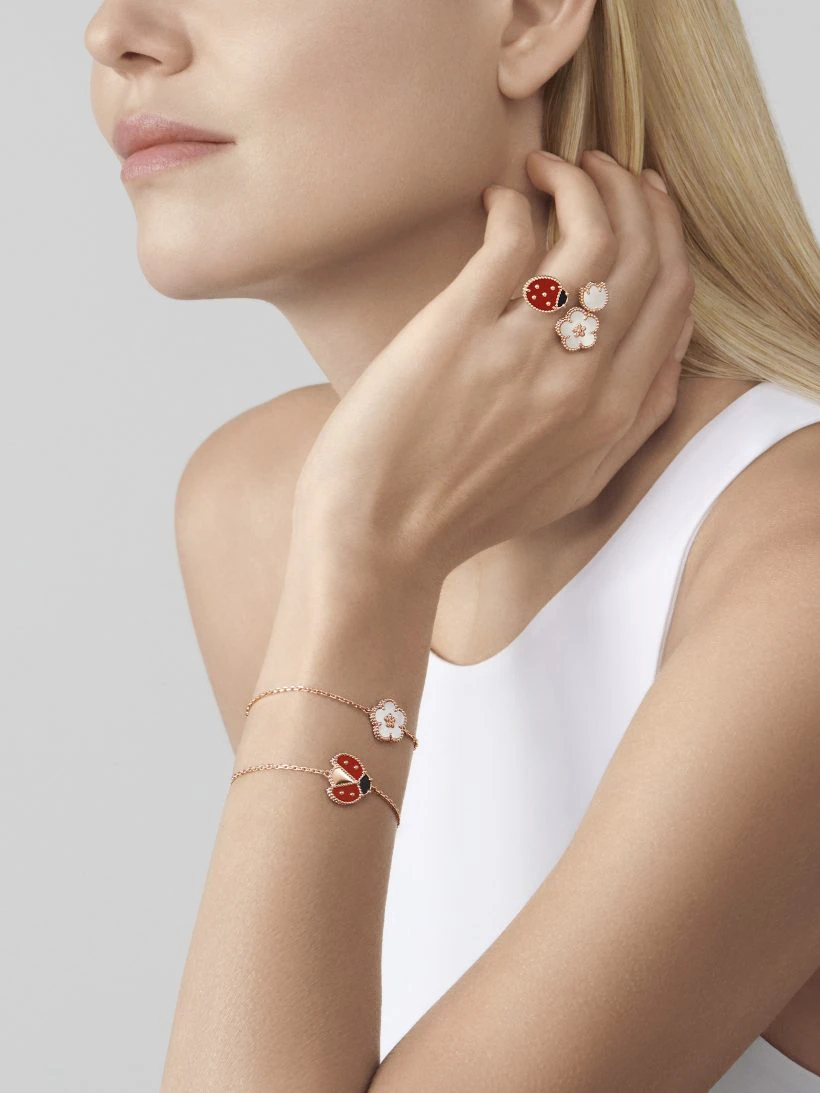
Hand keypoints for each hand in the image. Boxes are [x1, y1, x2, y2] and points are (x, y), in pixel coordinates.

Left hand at [293, 150, 694, 584]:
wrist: (378, 540)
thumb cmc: (461, 514)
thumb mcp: (570, 485)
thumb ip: (626, 427)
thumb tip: (659, 361)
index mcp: (612, 415)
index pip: (673, 300)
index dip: (667, 236)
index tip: (644, 206)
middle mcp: (582, 382)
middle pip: (645, 257)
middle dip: (634, 195)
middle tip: (600, 169)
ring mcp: (523, 353)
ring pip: (593, 234)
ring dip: (582, 181)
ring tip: (548, 168)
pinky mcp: (460, 330)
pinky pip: (512, 237)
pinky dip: (514, 200)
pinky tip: (496, 199)